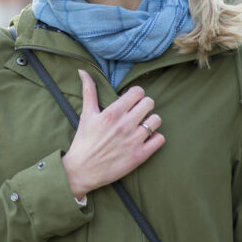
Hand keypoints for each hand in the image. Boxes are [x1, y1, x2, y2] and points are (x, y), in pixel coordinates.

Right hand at [61, 70, 164, 199]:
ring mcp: (134, 140)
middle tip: (137, 113)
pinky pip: (159, 139)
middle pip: (150, 103)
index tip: (131, 101)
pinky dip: (155, 138)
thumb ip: (88, 91)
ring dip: (151, 121)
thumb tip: (83, 71)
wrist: (82, 170)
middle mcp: (125, 125)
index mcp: (113, 112)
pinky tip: (146, 139)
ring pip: (156, 120)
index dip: (136, 94)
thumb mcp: (86, 114)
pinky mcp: (140, 156)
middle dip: (144, 106)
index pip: (138, 92)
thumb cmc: (84, 141)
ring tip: (142, 126)